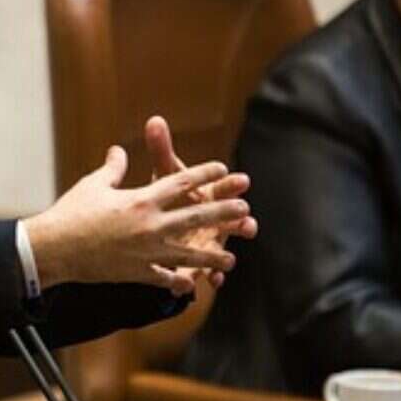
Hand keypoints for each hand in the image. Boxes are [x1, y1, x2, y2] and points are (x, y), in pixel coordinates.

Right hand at [24, 144, 251, 295]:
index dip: (205, 175)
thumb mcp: (94, 185)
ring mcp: (147, 252)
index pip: (181, 182)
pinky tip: (191, 285)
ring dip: (212, 256)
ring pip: (190, 254)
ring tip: (230, 258)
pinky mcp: (138, 273)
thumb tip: (119, 151)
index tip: (223, 170)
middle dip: (224, 213)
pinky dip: (179, 282)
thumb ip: (113, 168)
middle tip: (245, 209)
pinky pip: (165, 278)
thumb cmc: (71, 213)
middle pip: (196, 217)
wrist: (55, 248)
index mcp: (140, 199)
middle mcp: (150, 225)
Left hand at [144, 115, 257, 288]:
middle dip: (236, 218)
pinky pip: (208, 271)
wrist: (159, 226)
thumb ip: (161, 150)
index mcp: (206, 195)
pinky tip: (214, 280)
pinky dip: (212, 276)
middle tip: (246, 218)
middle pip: (225, 217)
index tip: (239, 179)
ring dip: (226, 251)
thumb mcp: (164, 174)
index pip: (220, 186)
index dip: (228, 183)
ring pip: (220, 247)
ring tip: (230, 258)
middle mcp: (213, 218)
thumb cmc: (168, 197)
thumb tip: (154, 120)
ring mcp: (209, 241)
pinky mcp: (200, 262)